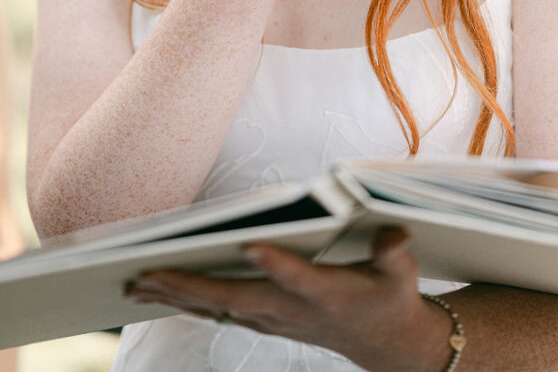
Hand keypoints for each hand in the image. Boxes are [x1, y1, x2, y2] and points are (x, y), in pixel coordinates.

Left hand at [126, 228, 453, 371]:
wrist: (386, 344)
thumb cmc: (392, 297)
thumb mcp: (404, 275)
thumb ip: (396, 254)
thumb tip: (394, 234)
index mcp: (328, 294)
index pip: (299, 279)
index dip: (277, 265)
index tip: (251, 245)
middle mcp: (293, 310)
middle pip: (236, 298)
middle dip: (190, 286)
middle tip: (146, 274)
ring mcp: (275, 318)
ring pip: (218, 307)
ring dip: (175, 296)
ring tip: (133, 284)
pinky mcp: (266, 319)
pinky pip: (220, 311)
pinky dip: (187, 301)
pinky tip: (159, 292)